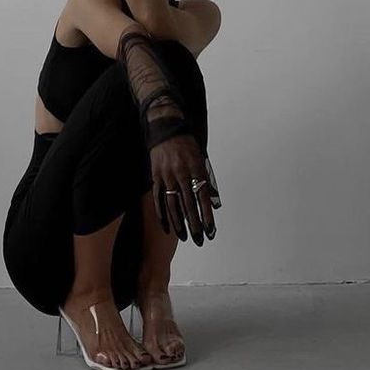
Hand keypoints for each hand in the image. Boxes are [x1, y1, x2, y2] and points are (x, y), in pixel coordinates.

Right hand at [148, 131, 216, 245]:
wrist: (166, 129)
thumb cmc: (186, 145)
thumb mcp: (201, 160)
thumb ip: (206, 181)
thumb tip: (213, 203)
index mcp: (195, 168)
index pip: (203, 198)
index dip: (207, 216)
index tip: (211, 231)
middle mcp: (181, 173)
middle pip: (189, 205)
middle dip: (195, 225)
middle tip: (200, 240)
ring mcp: (166, 176)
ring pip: (173, 205)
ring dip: (179, 224)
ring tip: (185, 237)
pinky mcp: (156, 177)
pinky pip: (158, 200)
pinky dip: (162, 215)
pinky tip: (167, 227)